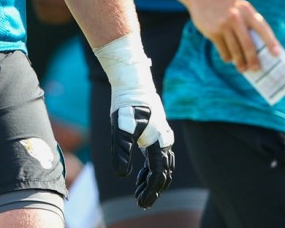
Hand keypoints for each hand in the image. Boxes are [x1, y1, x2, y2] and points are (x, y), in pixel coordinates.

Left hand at [94, 34, 175, 208]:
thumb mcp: (120, 128)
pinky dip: (150, 168)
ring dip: (152, 180)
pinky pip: (158, 156)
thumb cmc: (126, 105)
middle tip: (142, 203)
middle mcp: (164, 141)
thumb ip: (122, 151)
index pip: (158, 174)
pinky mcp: (156, 132)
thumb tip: (122, 175)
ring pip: (162, 165)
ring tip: (138, 192)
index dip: (151, 191)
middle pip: (164, 172)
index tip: (142, 203)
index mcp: (158, 142)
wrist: (133, 82)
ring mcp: (162, 136)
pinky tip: (138, 174)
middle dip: (154, 190)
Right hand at [187, 0, 278, 72]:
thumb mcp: (240, 7)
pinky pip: (223, 50)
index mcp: (247, 10)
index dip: (271, 42)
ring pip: (235, 51)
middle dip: (253, 60)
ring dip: (240, 63)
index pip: (262, 28)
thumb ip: (250, 22)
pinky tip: (229, 59)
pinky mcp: (213, 32)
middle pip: (248, 44)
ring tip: (243, 69)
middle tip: (257, 68)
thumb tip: (261, 47)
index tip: (277, 54)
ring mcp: (223, 25)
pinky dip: (228, 57)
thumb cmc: (226, 5)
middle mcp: (236, 17)